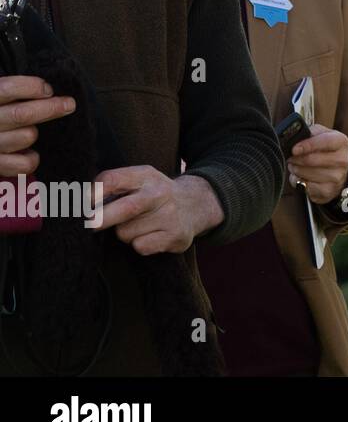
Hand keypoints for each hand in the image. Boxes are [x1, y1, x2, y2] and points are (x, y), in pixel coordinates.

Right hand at [0, 75, 75, 176]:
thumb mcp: (1, 100)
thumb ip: (14, 93)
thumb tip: (48, 91)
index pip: (8, 89)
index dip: (32, 87)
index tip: (48, 90)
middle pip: (22, 114)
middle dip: (51, 108)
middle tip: (69, 104)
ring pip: (27, 136)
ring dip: (33, 133)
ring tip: (26, 131)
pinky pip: (25, 163)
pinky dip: (32, 159)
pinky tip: (28, 153)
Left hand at [93, 168, 223, 254]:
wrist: (196, 204)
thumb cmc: (153, 195)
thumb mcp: (137, 181)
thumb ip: (111, 188)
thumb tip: (75, 205)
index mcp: (145, 175)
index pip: (112, 179)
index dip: (92, 194)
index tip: (80, 206)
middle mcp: (160, 192)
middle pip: (124, 208)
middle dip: (100, 220)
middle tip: (89, 225)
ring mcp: (170, 214)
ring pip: (126, 233)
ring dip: (124, 234)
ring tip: (138, 226)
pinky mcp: (175, 235)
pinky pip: (140, 246)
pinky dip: (139, 244)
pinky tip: (150, 235)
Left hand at [287, 124, 347, 204]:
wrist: (336, 170)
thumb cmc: (325, 149)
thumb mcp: (321, 134)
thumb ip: (309, 132)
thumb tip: (294, 138)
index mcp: (341, 142)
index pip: (324, 142)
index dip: (307, 145)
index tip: (294, 149)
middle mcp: (342, 160)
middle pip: (311, 160)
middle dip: (295, 158)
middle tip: (291, 157)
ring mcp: (337, 177)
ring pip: (306, 173)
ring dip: (295, 169)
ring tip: (296, 165)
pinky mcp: (328, 191)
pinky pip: (305, 186)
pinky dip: (298, 181)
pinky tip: (301, 176)